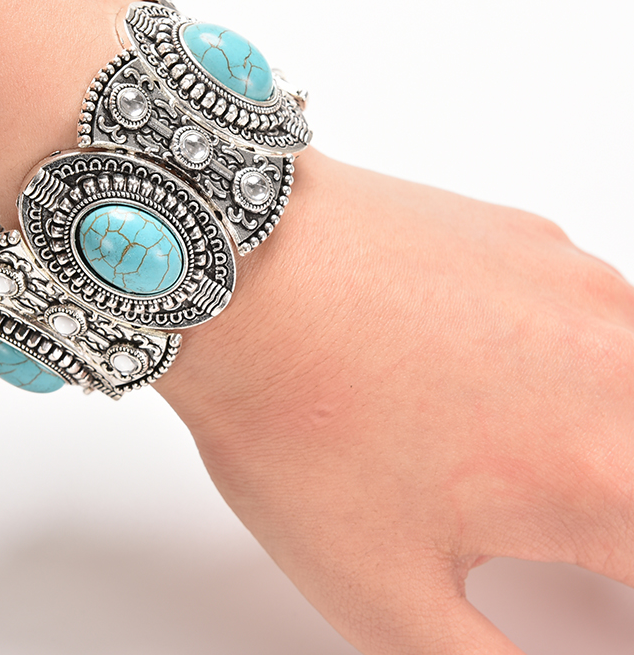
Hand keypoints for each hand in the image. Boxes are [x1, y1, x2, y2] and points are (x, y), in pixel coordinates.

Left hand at [156, 148, 633, 653]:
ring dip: (601, 425)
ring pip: (633, 380)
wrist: (241, 279)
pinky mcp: (535, 240)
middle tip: (552, 519)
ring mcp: (582, 288)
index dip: (620, 588)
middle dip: (608, 508)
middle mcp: (617, 367)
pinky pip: (593, 311)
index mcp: (602, 476)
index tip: (584, 570)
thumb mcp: (387, 595)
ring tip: (515, 441)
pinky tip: (489, 356)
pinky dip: (568, 352)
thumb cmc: (297, 417)